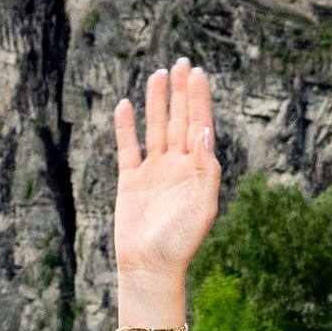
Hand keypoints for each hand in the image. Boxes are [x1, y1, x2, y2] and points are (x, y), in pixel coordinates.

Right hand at [114, 60, 222, 295]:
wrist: (150, 268)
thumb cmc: (180, 243)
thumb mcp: (203, 207)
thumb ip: (207, 169)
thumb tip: (205, 131)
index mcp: (196, 171)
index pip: (199, 126)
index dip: (199, 100)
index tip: (198, 74)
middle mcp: (176, 167)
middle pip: (179, 120)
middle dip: (181, 92)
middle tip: (182, 62)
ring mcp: (153, 172)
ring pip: (155, 128)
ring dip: (157, 102)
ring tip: (158, 74)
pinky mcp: (130, 181)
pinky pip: (127, 148)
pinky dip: (126, 127)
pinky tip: (125, 105)